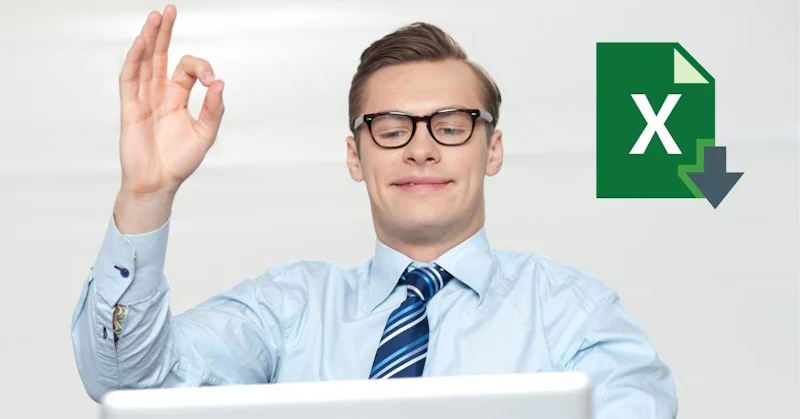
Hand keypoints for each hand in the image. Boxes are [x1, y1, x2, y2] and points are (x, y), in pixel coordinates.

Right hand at [118, 4, 224, 197]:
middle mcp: (159, 92)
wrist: (159, 183)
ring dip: (149, 39)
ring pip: (144, 62)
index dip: (201, 67)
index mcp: (178, 96)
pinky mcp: (130, 108)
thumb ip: (213, 109)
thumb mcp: (205, 134)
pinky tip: (140, 43)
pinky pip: (130, 80)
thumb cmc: (180, 161)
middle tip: (170, 9)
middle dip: (165, 32)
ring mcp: (143, 98)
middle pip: (160, 55)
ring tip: (156, 16)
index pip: (187, 68)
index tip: (210, 81)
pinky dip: (134, 61)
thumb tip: (219, 83)